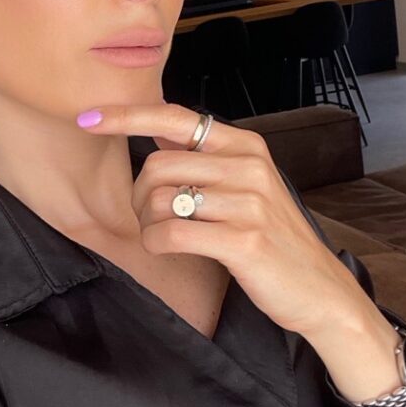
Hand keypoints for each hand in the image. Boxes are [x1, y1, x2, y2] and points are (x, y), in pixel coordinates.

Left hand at [76, 101, 373, 339]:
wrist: (318, 290)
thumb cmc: (271, 238)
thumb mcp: (245, 184)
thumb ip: (203, 156)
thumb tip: (156, 125)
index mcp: (245, 145)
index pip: (174, 116)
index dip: (125, 115)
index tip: (87, 118)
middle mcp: (248, 166)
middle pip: (156, 166)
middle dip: (139, 196)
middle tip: (151, 217)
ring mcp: (249, 202)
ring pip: (159, 200)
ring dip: (148, 223)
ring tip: (166, 235)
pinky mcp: (244, 240)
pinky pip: (170, 233)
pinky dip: (156, 243)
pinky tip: (167, 249)